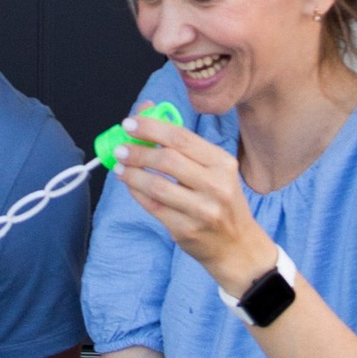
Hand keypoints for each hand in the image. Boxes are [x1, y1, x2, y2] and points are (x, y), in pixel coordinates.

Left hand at [113, 114, 273, 292]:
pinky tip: (129, 184)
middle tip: (120, 148)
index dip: (151, 128)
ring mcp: (202, 210)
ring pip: (157, 186)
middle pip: (168, 161)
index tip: (129, 123)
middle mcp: (216, 185)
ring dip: (132, 173)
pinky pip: (153, 206)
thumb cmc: (220, 201)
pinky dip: (136, 192)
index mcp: (222, 163)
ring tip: (119, 166)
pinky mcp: (186, 230)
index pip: (181, 138)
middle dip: (138, 151)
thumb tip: (146, 111)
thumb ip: (181, 142)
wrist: (238, 246)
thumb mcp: (213, 169)